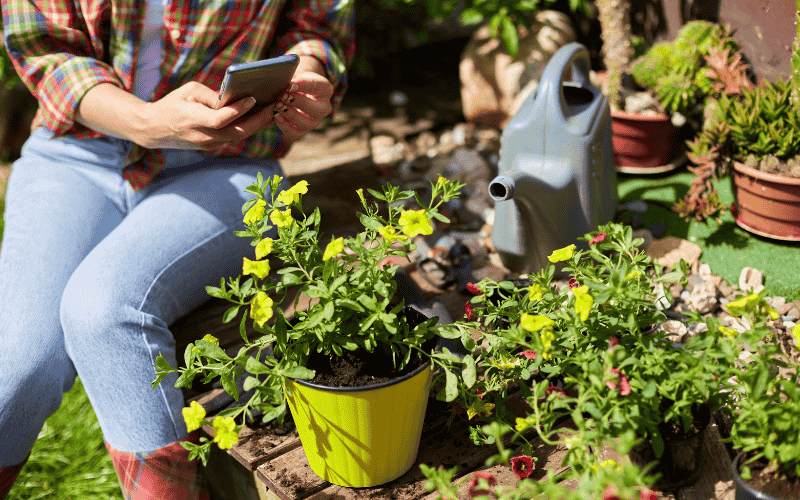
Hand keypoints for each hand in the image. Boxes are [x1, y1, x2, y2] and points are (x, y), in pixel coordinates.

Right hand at [137, 81, 276, 149]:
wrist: (154, 130)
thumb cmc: (173, 104)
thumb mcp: (189, 92)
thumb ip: (211, 96)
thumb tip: (234, 99)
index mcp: (193, 119)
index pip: (219, 119)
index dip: (237, 110)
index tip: (253, 99)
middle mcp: (203, 136)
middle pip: (237, 131)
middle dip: (259, 120)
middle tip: (276, 106)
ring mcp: (209, 144)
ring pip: (239, 136)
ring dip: (258, 125)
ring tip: (274, 111)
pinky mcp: (214, 147)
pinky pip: (235, 137)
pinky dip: (249, 127)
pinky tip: (261, 117)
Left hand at [273, 67, 333, 142]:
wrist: (295, 91)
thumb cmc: (296, 81)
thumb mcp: (296, 75)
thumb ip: (293, 79)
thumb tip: (288, 86)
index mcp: (325, 89)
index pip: (317, 86)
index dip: (302, 85)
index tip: (289, 84)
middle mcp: (324, 108)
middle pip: (316, 110)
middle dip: (298, 103)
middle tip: (283, 96)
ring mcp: (314, 121)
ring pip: (305, 124)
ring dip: (290, 115)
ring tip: (277, 106)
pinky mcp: (302, 130)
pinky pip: (295, 133)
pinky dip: (284, 125)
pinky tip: (277, 115)